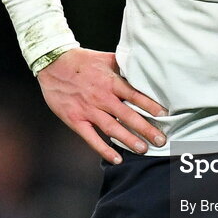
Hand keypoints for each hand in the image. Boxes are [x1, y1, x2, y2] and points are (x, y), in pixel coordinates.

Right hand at [37, 48, 167, 162]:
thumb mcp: (107, 58)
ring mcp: (88, 110)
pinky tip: (116, 159)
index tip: (164, 115)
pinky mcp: (75, 119)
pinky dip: (103, 149)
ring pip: (112, 128)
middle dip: (146, 129)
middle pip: (128, 115)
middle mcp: (102, 97)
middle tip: (160, 140)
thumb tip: (144, 65)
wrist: (53, 63)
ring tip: (143, 149)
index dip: (150, 106)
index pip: (135, 95)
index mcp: (111, 82)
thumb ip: (124, 65)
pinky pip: (91, 137)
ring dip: (128, 140)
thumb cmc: (82, 60)